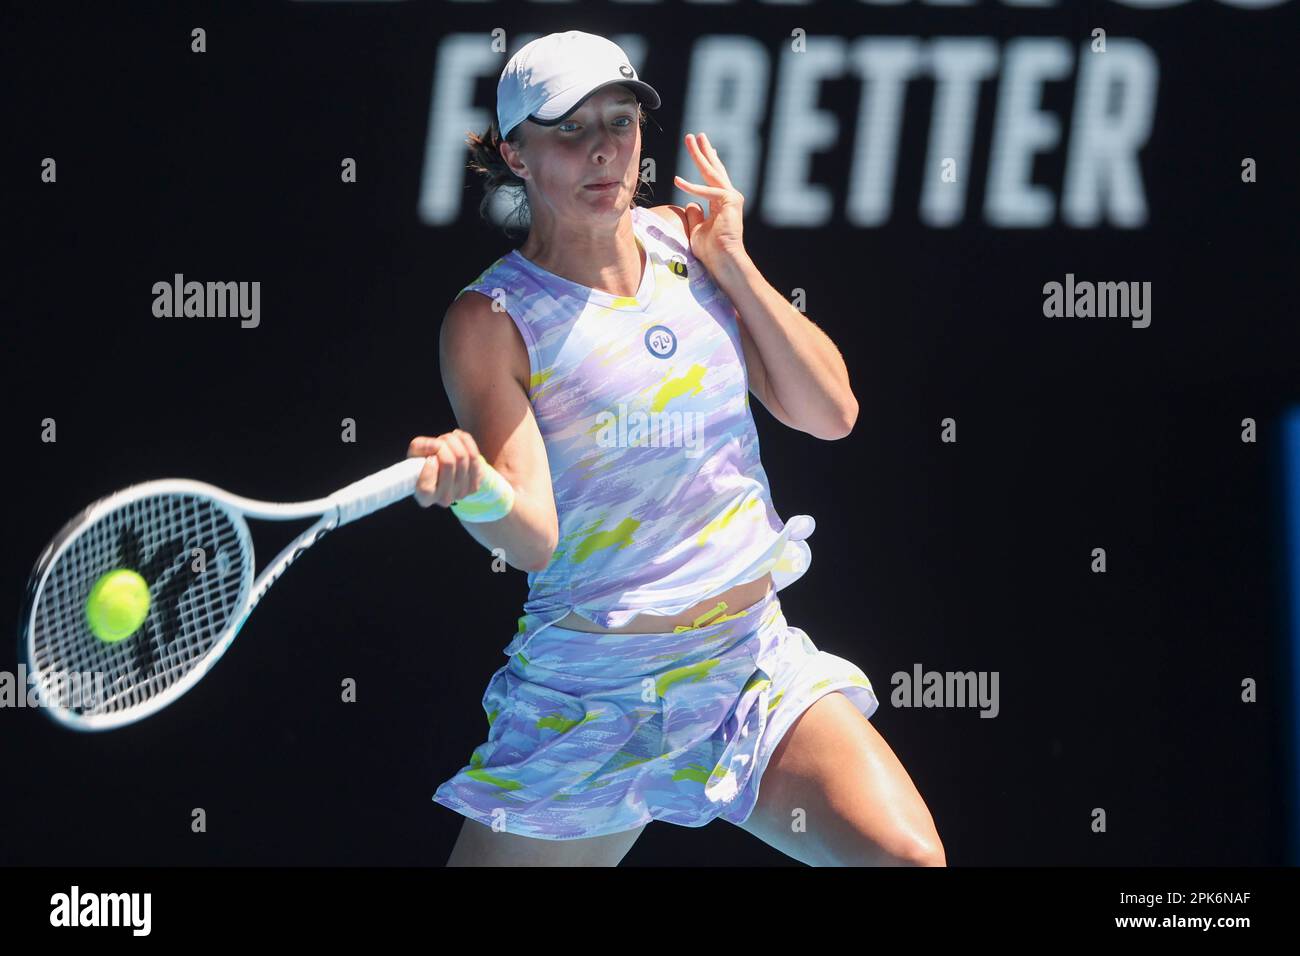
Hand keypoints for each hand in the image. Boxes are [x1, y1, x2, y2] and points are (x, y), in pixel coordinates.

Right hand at [407, 430, 483, 507]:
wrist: (447, 467)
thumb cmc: (427, 460)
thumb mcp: (415, 454)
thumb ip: (419, 447)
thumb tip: (436, 445)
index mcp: (424, 496)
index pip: (425, 488)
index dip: (429, 470)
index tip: (430, 457)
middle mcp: (443, 499)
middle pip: (448, 463)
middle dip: (443, 445)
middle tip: (439, 442)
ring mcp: (461, 493)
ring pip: (462, 457)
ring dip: (454, 441)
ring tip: (447, 439)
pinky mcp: (475, 485)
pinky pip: (474, 456)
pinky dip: (465, 442)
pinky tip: (458, 438)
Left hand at [673, 132, 746, 271]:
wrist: (723, 261)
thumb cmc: (711, 250)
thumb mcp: (698, 228)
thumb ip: (695, 214)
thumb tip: (690, 203)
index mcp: (722, 203)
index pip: (714, 178)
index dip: (709, 163)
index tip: (706, 148)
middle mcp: (730, 197)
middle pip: (714, 169)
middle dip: (704, 151)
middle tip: (696, 135)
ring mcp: (732, 198)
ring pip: (712, 172)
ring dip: (700, 155)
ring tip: (692, 138)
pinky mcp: (731, 201)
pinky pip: (707, 191)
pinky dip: (692, 187)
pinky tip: (677, 181)